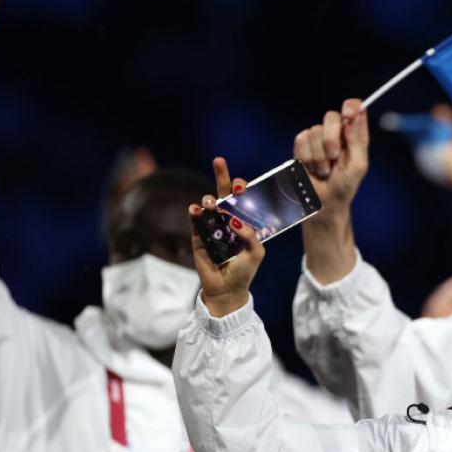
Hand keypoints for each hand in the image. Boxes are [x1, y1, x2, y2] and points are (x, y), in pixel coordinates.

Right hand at [189, 157, 263, 317]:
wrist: (227, 289)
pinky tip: (196, 209)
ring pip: (208, 204)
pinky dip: (195, 212)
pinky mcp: (198, 236)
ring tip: (211, 204)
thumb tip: (234, 221)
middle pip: (223, 193)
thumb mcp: (256, 253)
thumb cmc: (244, 271)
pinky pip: (195, 220)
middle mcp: (227, 220)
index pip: (242, 199)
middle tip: (219, 162)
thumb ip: (251, 236)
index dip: (241, 188)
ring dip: (209, 199)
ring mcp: (212, 227)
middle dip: (221, 176)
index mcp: (243, 222)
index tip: (241, 183)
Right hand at [294, 98, 369, 215]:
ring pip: (314, 131)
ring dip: (319, 156)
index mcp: (355, 135)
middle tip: (334, 157)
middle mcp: (337, 132)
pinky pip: (301, 140)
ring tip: (324, 170)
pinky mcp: (302, 145)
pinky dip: (307, 158)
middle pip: (331, 116)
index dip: (351, 106)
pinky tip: (312, 168)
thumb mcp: (358, 166)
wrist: (322, 202)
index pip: (354, 108)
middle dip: (331, 138)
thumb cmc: (344, 186)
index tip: (348, 113)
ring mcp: (319, 137)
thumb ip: (357, 141)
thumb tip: (354, 116)